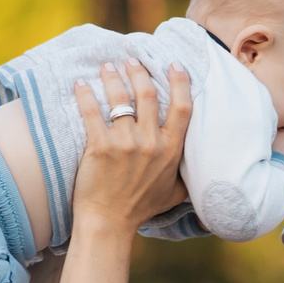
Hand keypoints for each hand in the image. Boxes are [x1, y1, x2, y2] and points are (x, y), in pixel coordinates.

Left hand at [71, 61, 192, 230]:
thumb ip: (188, 175)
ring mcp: (125, 144)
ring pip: (120, 99)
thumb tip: (202, 168)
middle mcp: (150, 143)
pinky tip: (80, 84)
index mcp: (171, 150)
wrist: (110, 222)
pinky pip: (92, 113)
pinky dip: (85, 95)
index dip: (179, 82)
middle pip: (148, 95)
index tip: (174, 65)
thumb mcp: (175, 193)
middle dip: (140, 71)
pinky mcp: (100, 147)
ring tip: (108, 66)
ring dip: (113, 77)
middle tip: (131, 59)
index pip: (182, 108)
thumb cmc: (141, 208)